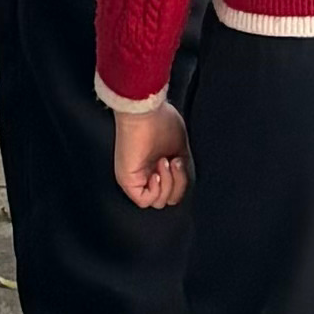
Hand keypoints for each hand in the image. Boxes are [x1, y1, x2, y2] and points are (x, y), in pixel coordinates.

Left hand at [111, 97, 191, 211]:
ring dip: (168, 183)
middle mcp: (147, 174)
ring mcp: (138, 178)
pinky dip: (155, 190)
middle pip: (168, 199)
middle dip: (178, 183)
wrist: (145, 111)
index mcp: (159, 166)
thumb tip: (185, 179)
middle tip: (175, 162)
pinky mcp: (128, 180)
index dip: (182, 182)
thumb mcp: (181, 148)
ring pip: (158, 202)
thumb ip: (183, 168)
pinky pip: (145, 200)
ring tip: (164, 162)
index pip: (174, 191)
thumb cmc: (160, 119)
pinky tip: (156, 172)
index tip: (182, 161)